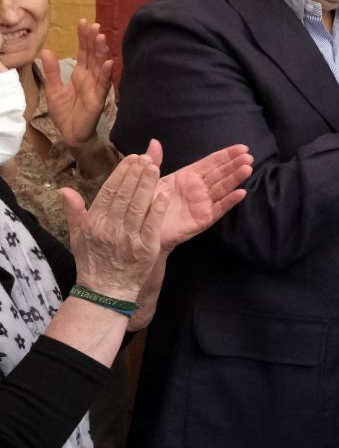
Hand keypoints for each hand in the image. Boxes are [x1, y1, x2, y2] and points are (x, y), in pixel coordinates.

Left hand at [40, 19, 113, 148]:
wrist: (70, 134)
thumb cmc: (65, 113)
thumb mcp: (53, 89)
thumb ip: (52, 71)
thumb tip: (46, 51)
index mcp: (80, 74)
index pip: (84, 52)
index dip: (84, 38)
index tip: (83, 22)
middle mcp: (90, 78)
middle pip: (94, 55)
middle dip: (94, 40)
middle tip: (94, 25)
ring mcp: (96, 87)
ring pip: (100, 66)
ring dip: (102, 52)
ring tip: (101, 37)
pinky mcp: (98, 99)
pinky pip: (104, 85)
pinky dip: (106, 74)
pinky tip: (108, 62)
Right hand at [63, 142, 170, 300]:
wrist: (106, 289)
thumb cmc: (92, 260)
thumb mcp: (77, 235)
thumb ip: (74, 210)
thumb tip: (64, 188)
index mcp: (94, 223)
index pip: (109, 192)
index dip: (121, 174)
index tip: (132, 158)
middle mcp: (111, 228)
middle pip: (125, 196)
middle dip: (136, 174)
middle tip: (147, 158)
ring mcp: (129, 239)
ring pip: (139, 206)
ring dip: (147, 185)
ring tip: (155, 168)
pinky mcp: (146, 249)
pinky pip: (153, 224)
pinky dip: (158, 208)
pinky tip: (164, 193)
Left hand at [157, 143, 253, 251]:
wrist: (143, 230)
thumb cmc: (147, 204)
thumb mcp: (148, 180)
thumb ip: (154, 161)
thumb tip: (155, 141)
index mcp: (189, 176)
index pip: (211, 162)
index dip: (226, 155)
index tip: (242, 147)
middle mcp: (199, 188)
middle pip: (221, 173)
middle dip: (235, 164)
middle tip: (249, 156)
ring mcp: (203, 203)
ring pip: (223, 188)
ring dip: (236, 178)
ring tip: (248, 168)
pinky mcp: (204, 218)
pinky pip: (219, 208)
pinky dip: (230, 201)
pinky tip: (241, 192)